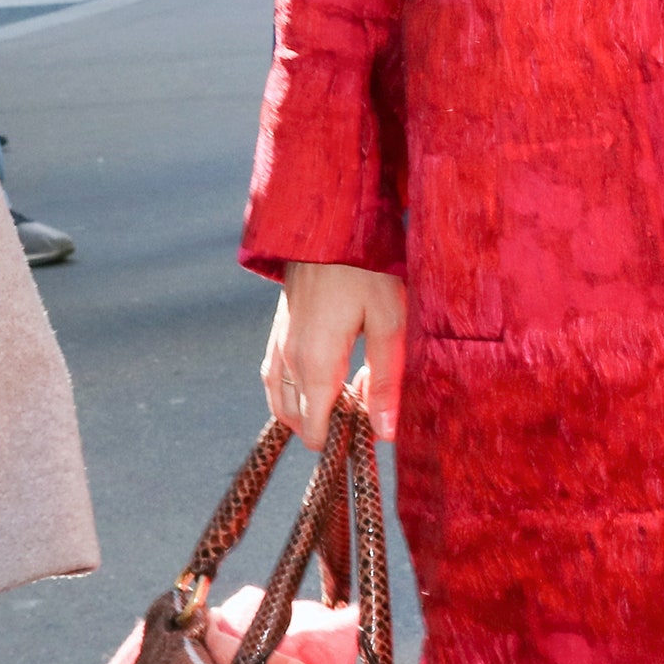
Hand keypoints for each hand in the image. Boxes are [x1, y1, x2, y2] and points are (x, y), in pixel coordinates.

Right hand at [266, 261, 406, 443]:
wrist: (328, 224)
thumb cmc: (367, 270)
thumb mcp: (389, 323)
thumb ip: (386, 381)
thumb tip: (383, 434)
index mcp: (315, 365)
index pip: (315, 431)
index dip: (342, 439)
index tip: (371, 423)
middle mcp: (289, 361)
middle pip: (299, 421)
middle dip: (331, 423)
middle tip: (368, 396)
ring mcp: (277, 345)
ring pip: (282, 402)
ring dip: (311, 409)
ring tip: (348, 390)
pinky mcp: (276, 332)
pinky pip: (274, 379)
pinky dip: (293, 392)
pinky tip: (321, 380)